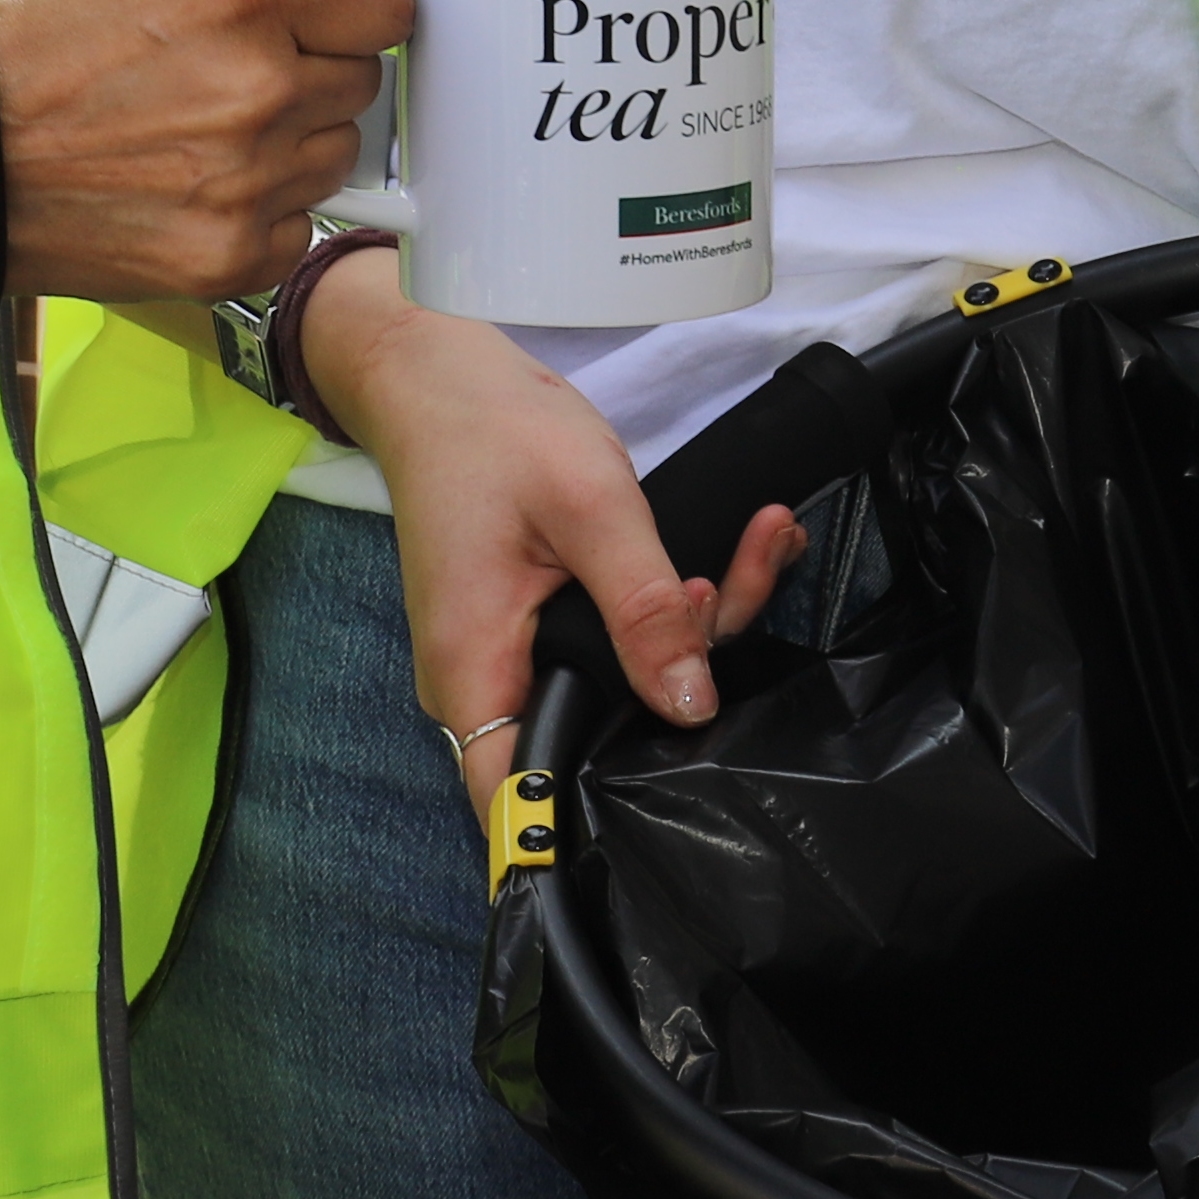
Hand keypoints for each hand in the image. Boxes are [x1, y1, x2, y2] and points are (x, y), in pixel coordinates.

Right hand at [0, 0, 412, 303]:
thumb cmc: (50, 41)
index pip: (390, 1)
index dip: (356, 1)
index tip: (320, 9)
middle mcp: (260, 92)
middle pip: (366, 77)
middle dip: (315, 66)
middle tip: (233, 66)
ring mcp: (249, 183)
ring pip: (340, 152)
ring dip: (295, 138)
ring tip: (208, 124)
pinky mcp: (235, 256)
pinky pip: (304, 224)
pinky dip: (266, 208)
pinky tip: (200, 181)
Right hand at [307, 266, 801, 832]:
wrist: (442, 375)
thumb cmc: (495, 432)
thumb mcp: (587, 509)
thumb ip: (642, 609)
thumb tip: (691, 706)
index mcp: (474, 671)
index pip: (520, 802)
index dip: (589, 823)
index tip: (678, 789)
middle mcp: (485, 681)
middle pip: (595, 734)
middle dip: (688, 674)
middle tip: (729, 582)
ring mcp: (512, 655)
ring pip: (621, 683)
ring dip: (696, 622)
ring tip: (756, 541)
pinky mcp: (539, 626)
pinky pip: (616, 643)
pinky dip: (675, 604)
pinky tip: (734, 548)